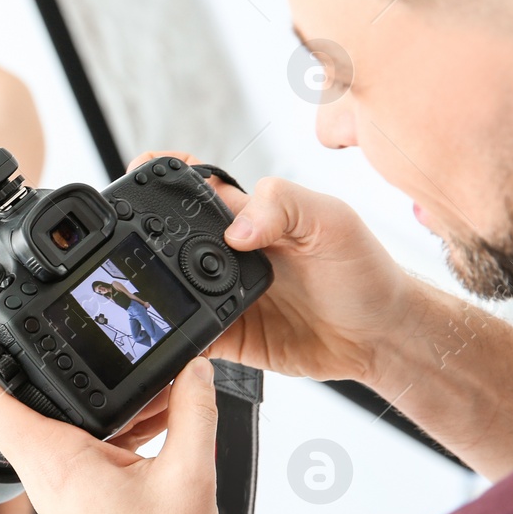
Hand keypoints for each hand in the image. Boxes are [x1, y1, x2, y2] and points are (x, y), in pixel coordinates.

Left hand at [0, 303, 219, 513]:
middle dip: (27, 352)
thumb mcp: (189, 477)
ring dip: (85, 388)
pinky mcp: (77, 495)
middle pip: (17, 397)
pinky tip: (154, 411)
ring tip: (130, 362)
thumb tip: (197, 369)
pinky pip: (82, 441)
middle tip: (36, 314)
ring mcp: (58, 484)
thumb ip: (194, 414)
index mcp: (52, 459)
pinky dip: (110, 419)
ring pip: (58, 418)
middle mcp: (44, 469)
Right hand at [130, 151, 413, 384]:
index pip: (189, 187)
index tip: (141, 175)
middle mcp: (224, 252)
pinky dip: (170, 338)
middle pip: (164, 239)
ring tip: (141, 292)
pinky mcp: (223, 334)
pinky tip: (165, 336)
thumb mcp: (332, 221)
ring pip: (166, 289)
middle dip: (140, 239)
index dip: (161, 177)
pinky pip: (184, 335)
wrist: (380, 336)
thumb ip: (284, 207)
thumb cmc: (363, 271)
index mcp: (244, 214)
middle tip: (131, 247)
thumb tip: (236, 230)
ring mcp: (218, 294)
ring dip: (152, 292)